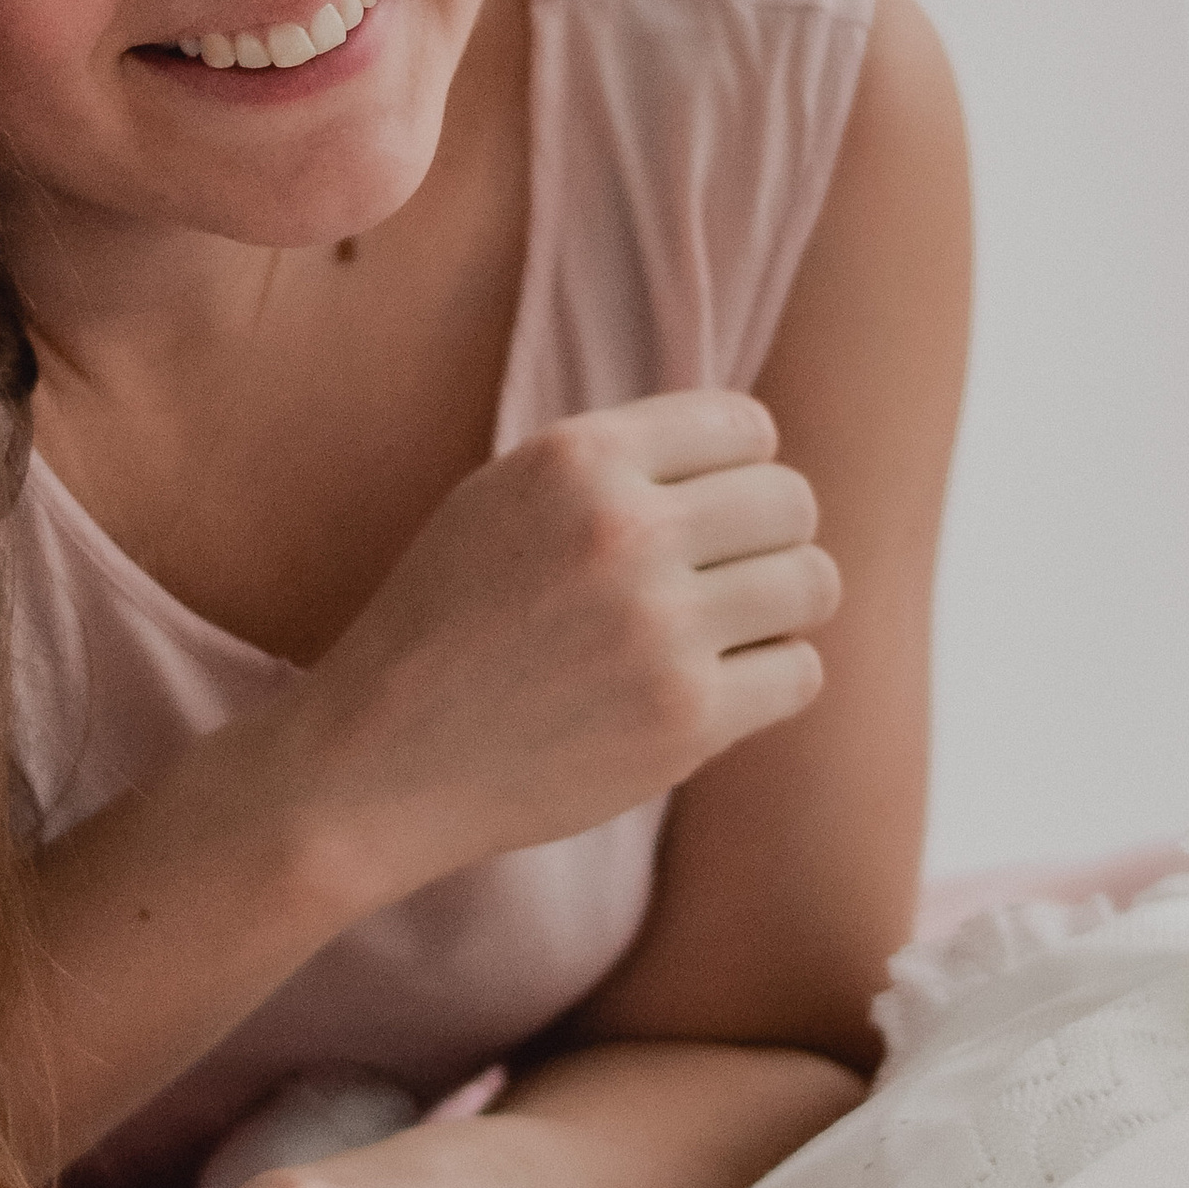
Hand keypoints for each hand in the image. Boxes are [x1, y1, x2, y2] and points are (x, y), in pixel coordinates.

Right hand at [286, 390, 839, 907]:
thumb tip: (754, 449)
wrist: (375, 761)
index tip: (708, 513)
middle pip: (791, 502)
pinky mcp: (685, 720)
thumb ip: (619, 463)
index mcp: (579, 458)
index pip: (745, 426)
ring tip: (723, 634)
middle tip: (717, 583)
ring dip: (780, 610)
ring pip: (813, 583)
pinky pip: (800, 673)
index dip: (739, 470)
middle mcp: (626, 530)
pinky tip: (709, 692)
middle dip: (768, 540)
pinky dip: (768, 683)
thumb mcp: (506, 497)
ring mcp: (660, 629)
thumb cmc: (447, 624)